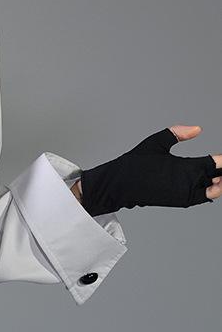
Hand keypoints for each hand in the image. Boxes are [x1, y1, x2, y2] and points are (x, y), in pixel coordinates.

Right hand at [78, 124, 221, 217]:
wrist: (120, 186)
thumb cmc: (135, 163)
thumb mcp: (156, 142)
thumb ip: (178, 133)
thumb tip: (198, 129)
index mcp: (186, 168)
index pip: (217, 164)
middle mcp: (189, 184)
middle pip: (220, 179)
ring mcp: (186, 195)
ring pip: (215, 190)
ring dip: (220, 182)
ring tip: (219, 174)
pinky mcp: (182, 202)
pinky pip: (204, 197)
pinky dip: (211, 189)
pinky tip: (212, 181)